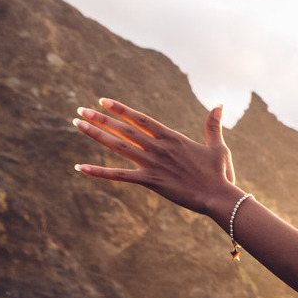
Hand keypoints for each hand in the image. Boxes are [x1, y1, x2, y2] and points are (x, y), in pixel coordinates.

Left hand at [72, 99, 241, 216]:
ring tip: (77, 124)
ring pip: (118, 146)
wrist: (218, 196)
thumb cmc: (219, 173)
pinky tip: (81, 167)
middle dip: (101, 118)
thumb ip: (213, 126)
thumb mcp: (217, 146)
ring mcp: (153, 164)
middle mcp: (159, 148)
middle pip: (124, 129)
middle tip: (81, 109)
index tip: (104, 101)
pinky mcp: (150, 181)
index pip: (141, 118)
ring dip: (96, 134)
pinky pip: (119, 176)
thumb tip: (220, 105)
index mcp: (172, 137)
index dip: (121, 109)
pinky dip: (99, 172)